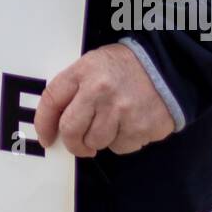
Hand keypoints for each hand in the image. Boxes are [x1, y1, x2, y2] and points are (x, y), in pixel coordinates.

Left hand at [34, 43, 174, 157]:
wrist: (167, 66)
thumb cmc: (126, 67)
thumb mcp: (94, 63)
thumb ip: (75, 87)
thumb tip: (57, 121)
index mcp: (84, 71)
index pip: (52, 99)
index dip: (44, 123)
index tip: (46, 137)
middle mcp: (99, 91)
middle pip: (71, 130)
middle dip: (73, 143)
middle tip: (80, 144)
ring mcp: (121, 111)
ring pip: (96, 143)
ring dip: (100, 140)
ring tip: (113, 122)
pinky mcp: (140, 128)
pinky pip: (120, 147)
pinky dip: (122, 140)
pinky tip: (131, 123)